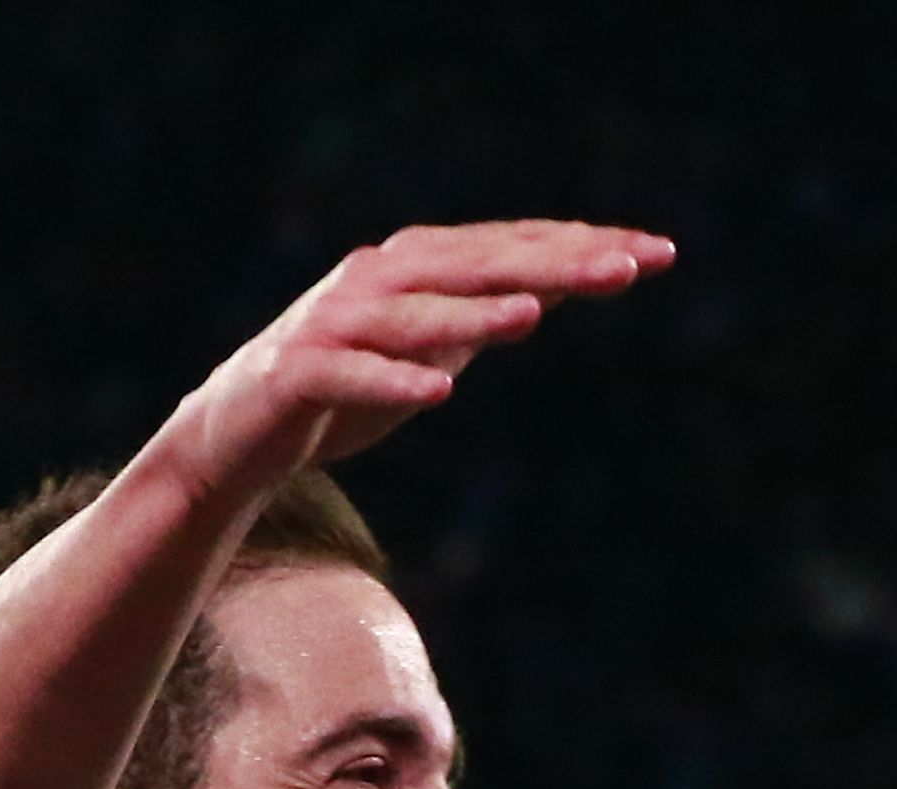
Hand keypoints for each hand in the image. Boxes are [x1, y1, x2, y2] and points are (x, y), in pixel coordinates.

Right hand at [164, 220, 673, 500]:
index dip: (584, 248)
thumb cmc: (347, 385)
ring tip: (532, 314)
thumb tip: (555, 289)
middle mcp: (378, 279)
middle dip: (552, 265)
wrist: (238, 432)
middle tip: (625, 268)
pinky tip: (441, 391)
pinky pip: (352, 376)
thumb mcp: (432, 347)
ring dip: (474, 312)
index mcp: (417, 267)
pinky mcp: (300, 375)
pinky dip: (395, 381)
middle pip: (477, 266)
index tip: (658, 254)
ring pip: (415, 313)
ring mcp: (336, 325)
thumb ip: (485, 315)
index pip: (513, 248)